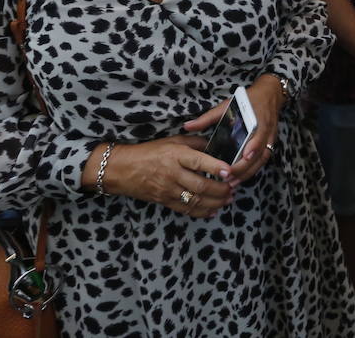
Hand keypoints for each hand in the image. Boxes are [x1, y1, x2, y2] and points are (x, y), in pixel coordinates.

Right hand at [102, 136, 235, 216]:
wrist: (121, 169)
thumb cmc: (149, 152)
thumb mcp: (172, 141)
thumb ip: (195, 143)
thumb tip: (216, 146)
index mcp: (175, 155)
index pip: (198, 161)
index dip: (215, 167)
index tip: (230, 171)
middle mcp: (172, 173)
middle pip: (200, 185)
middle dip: (221, 189)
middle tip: (233, 188)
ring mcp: (168, 189)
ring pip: (196, 200)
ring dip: (215, 202)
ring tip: (228, 199)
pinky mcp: (164, 201)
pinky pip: (185, 210)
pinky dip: (201, 212)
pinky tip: (213, 211)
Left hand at [184, 75, 283, 185]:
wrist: (270, 94)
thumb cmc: (248, 99)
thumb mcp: (227, 105)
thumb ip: (207, 117)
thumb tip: (187, 126)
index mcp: (258, 121)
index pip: (257, 139)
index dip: (252, 150)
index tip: (241, 160)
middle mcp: (266, 132)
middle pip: (259, 156)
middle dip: (244, 169)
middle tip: (228, 179)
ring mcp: (270, 139)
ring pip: (262, 161)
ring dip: (248, 173)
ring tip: (232, 183)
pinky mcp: (269, 144)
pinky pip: (262, 160)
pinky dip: (251, 170)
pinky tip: (239, 178)